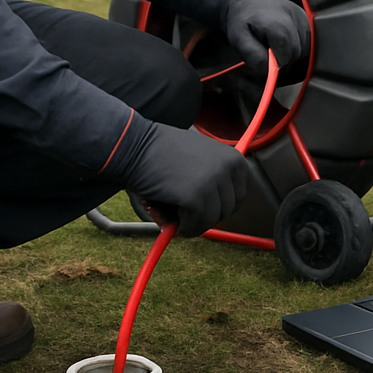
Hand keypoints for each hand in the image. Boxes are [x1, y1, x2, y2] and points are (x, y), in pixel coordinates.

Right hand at [120, 122, 247, 236]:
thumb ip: (212, 182)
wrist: (133, 145)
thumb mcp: (198, 160)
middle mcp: (228, 169)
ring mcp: (213, 183)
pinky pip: (195, 225)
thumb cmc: (160, 152)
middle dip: (205, 214)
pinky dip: (182, 227)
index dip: (217, 205)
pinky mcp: (196, 198)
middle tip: (183, 209)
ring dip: (192, 221)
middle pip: (228, 210)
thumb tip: (215, 215)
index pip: (238, 196)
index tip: (202, 206)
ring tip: (172, 207)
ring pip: (211, 220)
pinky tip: (168, 214)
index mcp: (233, 159)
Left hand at [225, 0, 309, 72]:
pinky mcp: (306, 17)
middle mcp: (294, 18)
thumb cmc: (241, 21)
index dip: (275, 64)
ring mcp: (302, 16)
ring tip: (274, 42)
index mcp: (278, 24)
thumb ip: (256, 58)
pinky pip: (307, 41)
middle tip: (267, 50)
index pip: (286, 56)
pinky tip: (283, 39)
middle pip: (296, 53)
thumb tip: (272, 72)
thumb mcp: (239, 41)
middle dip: (282, 58)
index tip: (265, 59)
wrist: (244, 1)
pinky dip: (296, 45)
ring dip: (290, 52)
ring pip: (304, 49)